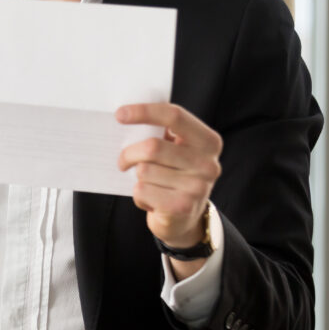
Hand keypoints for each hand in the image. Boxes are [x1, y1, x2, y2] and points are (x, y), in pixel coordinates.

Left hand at [116, 103, 221, 275]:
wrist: (185, 218)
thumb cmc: (174, 175)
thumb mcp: (176, 150)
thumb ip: (161, 133)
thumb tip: (124, 117)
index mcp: (208, 141)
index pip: (174, 116)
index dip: (144, 111)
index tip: (119, 114)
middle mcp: (208, 164)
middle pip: (152, 147)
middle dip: (129, 153)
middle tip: (122, 161)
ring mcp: (198, 187)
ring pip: (144, 170)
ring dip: (137, 177)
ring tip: (148, 184)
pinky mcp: (182, 207)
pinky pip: (142, 191)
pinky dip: (138, 195)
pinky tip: (151, 199)